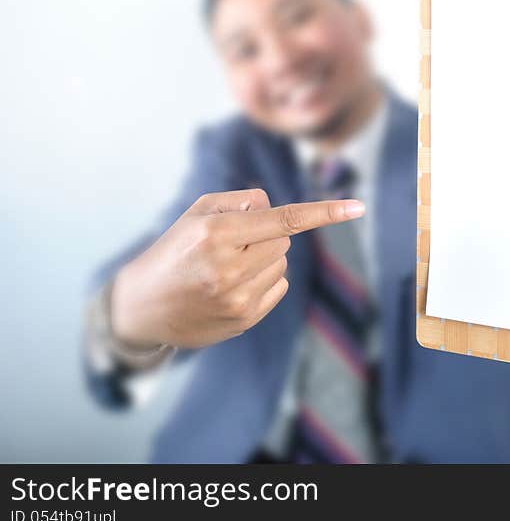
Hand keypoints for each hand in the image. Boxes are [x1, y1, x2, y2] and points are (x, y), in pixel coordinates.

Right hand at [111, 189, 364, 348]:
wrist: (141, 308)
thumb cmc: (173, 250)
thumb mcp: (197, 213)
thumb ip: (240, 201)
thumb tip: (274, 207)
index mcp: (216, 235)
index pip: (283, 219)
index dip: (324, 212)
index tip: (358, 207)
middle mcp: (228, 269)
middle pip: (283, 240)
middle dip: (265, 235)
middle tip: (230, 244)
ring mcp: (238, 299)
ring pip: (281, 263)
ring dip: (263, 257)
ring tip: (226, 266)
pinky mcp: (244, 319)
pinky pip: (278, 287)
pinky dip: (263, 279)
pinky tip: (232, 285)